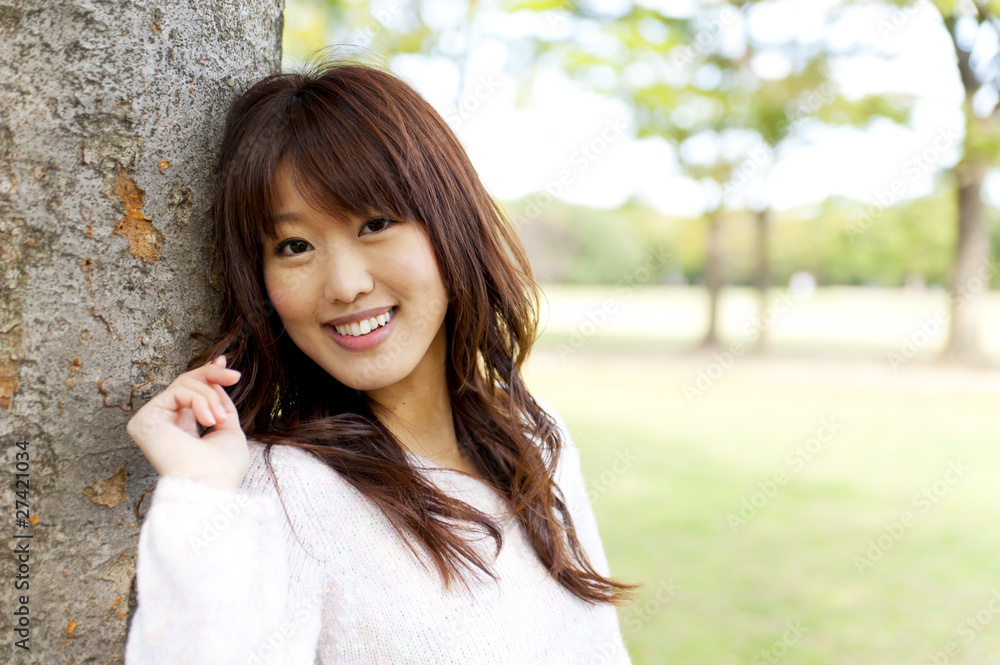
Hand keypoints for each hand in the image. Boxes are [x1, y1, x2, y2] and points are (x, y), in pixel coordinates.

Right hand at [127, 355, 247, 491]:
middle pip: (184, 383)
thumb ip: (221, 407)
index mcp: (182, 428)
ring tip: (218, 419)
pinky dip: (199, 401)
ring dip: (210, 397)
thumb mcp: (229, 431)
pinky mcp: (144, 420)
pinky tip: (208, 420)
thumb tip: (217, 383)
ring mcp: (153, 421)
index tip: (223, 363)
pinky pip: (178, 392)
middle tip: (233, 376)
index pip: (188, 393)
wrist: (212, 483)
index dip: (205, 375)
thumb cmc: (223, 467)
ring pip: (184, 385)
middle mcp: (165, 423)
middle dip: (211, 375)